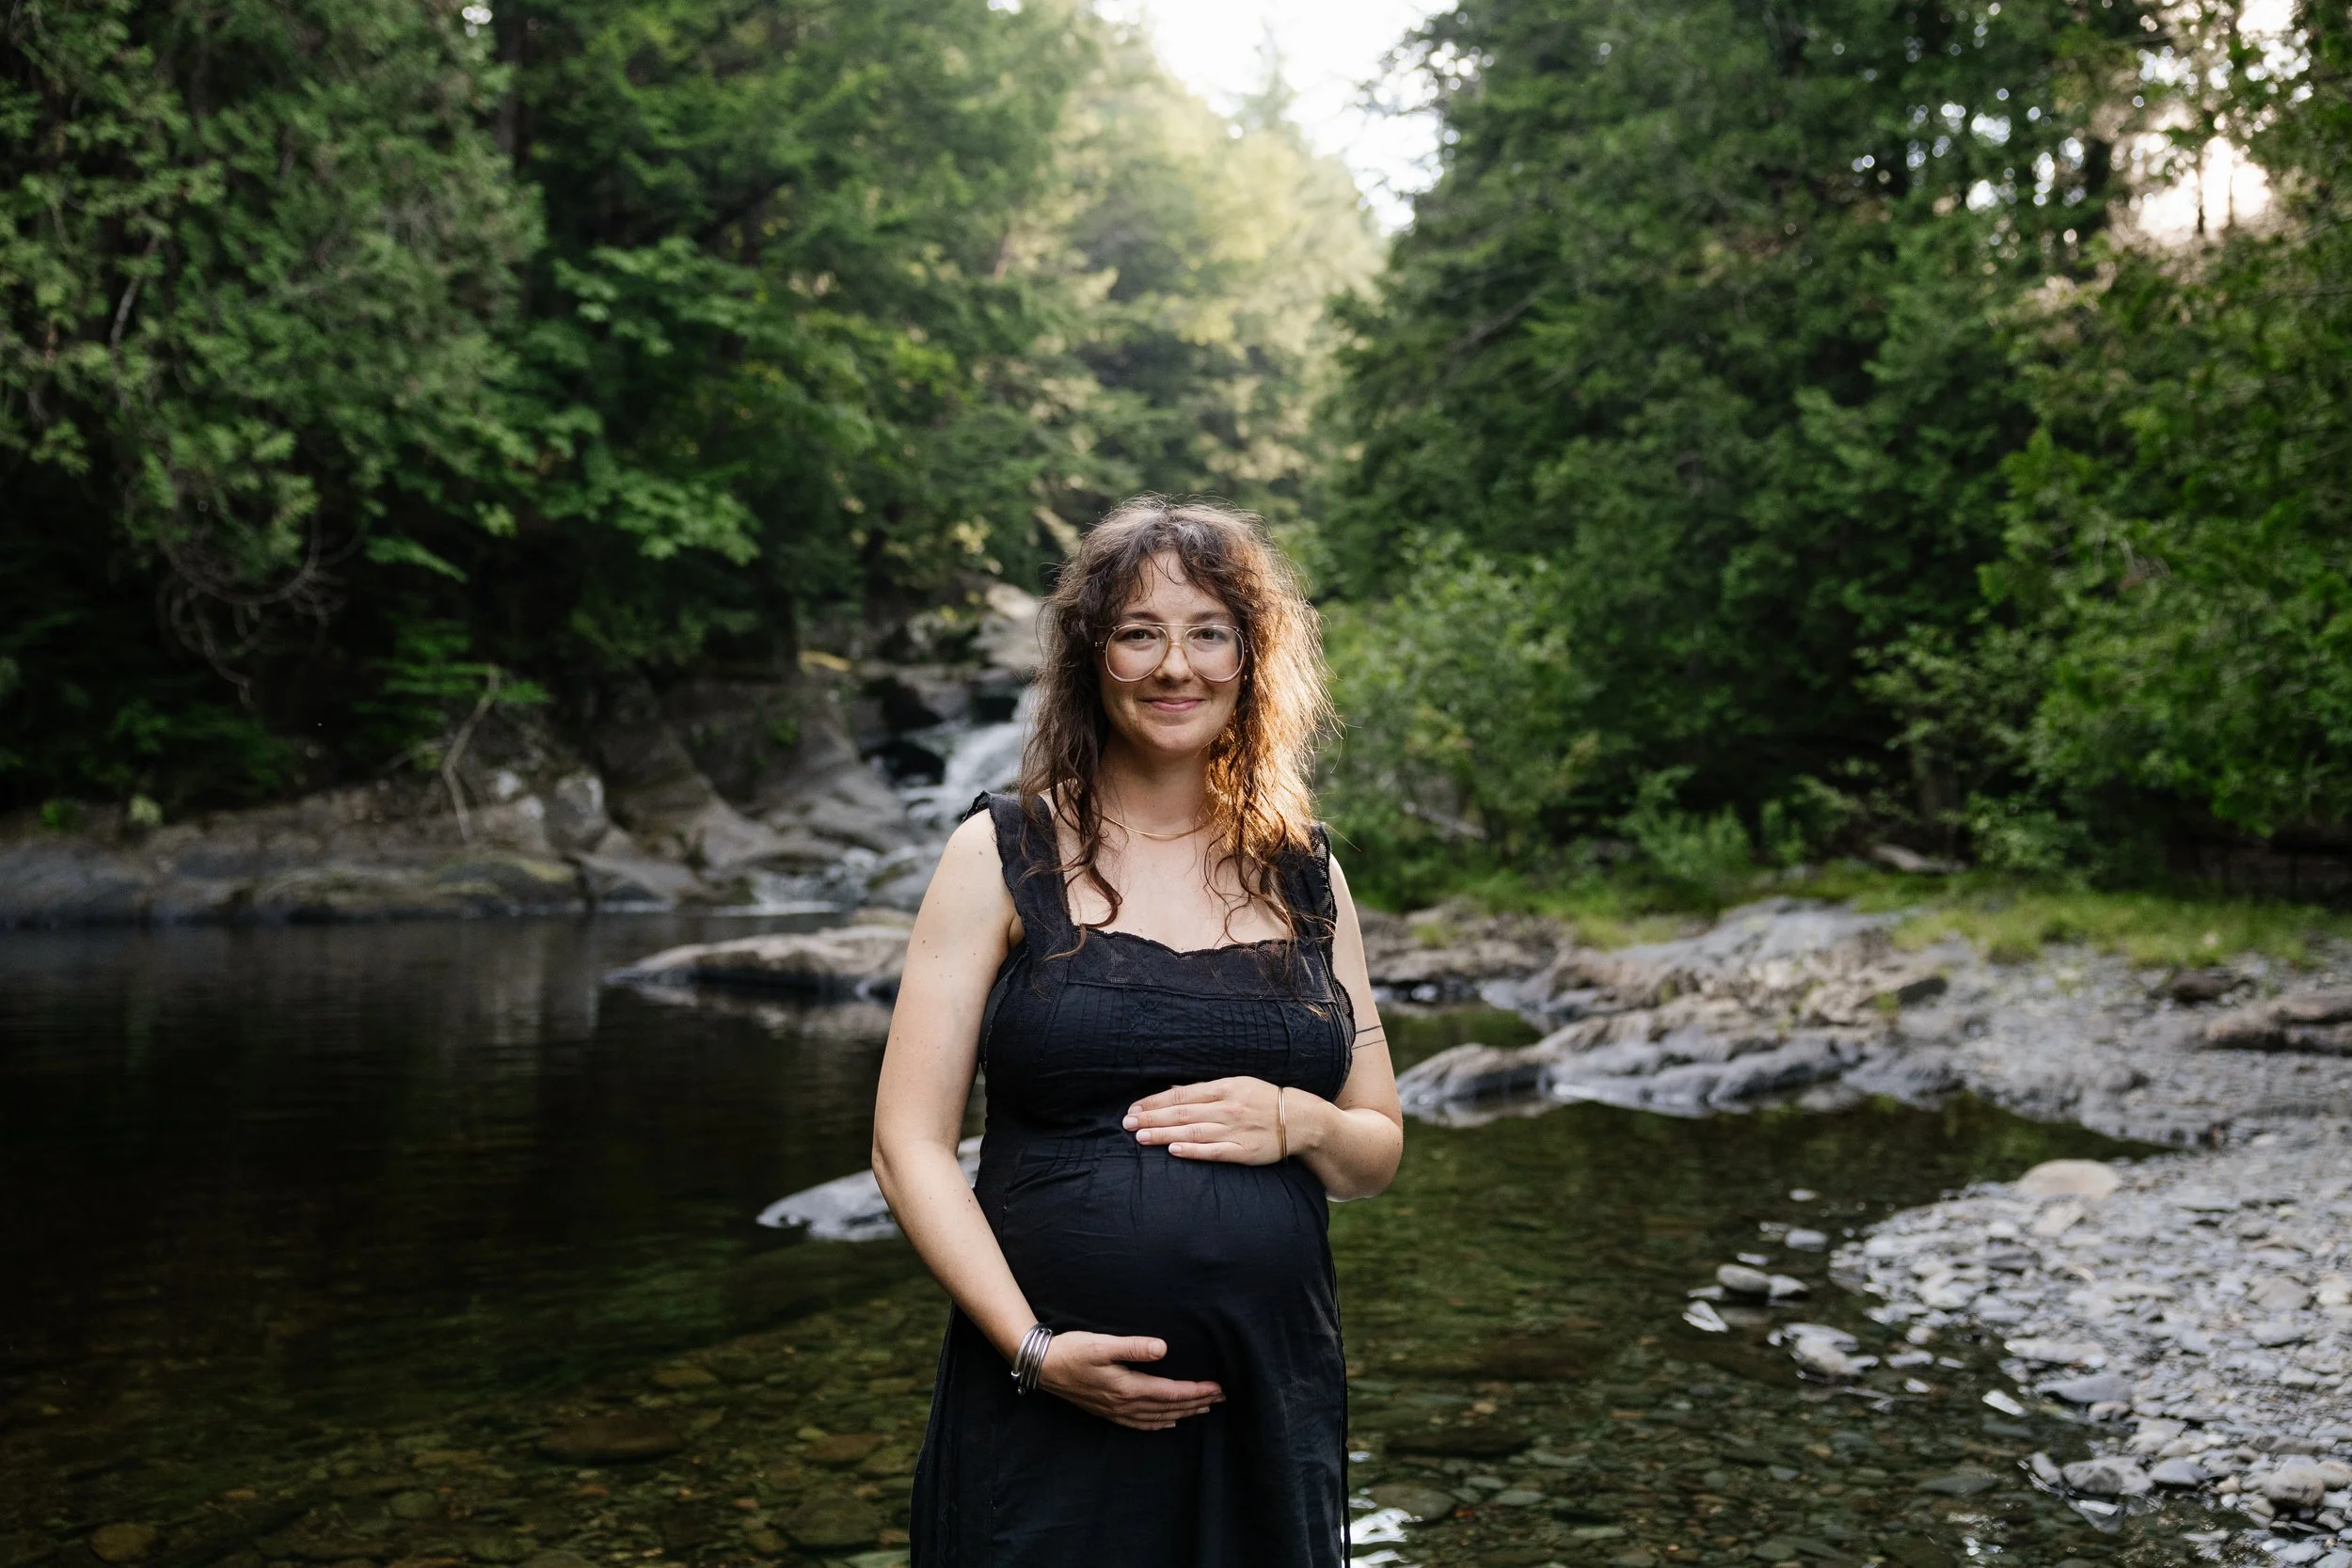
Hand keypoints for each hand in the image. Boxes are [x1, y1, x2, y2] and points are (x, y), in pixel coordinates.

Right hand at [1034, 1331, 1223, 1430]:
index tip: (1217, 1388)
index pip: (1170, 1393)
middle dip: (1196, 1404)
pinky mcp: (1106, 1411)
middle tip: (1221, 1399)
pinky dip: (1158, 1424)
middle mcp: (1123, 1404)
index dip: (1195, 1391)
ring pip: (1156, 1418)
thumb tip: (1163, 1348)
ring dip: (1182, 1414)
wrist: (1042, 1366)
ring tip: (1203, 1409)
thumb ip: (1134, 1347)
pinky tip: (1167, 1423)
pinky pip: (1139, 1424)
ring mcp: (1114, 1411)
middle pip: (1168, 1408)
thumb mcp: (1102, 1344)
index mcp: (1126, 1387)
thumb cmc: (1072, 1350)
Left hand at [1123, 1076, 1292, 1163]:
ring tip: (1140, 1137)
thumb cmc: (1263, 1100)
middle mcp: (1227, 1108)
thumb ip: (1205, 1090)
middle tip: (1127, 1123)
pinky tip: (1173, 1149)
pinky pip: (1213, 1151)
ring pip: (1192, 1132)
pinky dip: (1193, 1150)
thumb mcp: (1236, 1084)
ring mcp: (1235, 1130)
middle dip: (1152, 1118)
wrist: (1301, 1119)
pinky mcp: (1243, 1151)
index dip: (1155, 1102)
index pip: (1181, 1095)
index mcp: (1224, 1088)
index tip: (1133, 1109)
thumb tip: (1174, 1090)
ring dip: (1164, 1134)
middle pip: (1182, 1113)